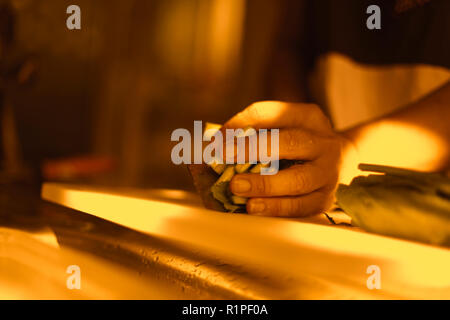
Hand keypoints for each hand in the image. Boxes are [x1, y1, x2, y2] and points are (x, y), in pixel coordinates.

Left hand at [224, 101, 347, 216]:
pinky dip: (275, 207)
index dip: (243, 122)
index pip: (273, 113)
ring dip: (264, 184)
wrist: (346, 163)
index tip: (218, 137)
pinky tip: (254, 207)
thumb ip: (254, 131)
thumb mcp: (286, 127)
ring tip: (236, 186)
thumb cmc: (300, 145)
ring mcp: (328, 172)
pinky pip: (300, 206)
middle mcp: (323, 142)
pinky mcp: (325, 199)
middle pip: (289, 142)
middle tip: (224, 156)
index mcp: (309, 117)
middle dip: (253, 149)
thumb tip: (215, 142)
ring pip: (298, 179)